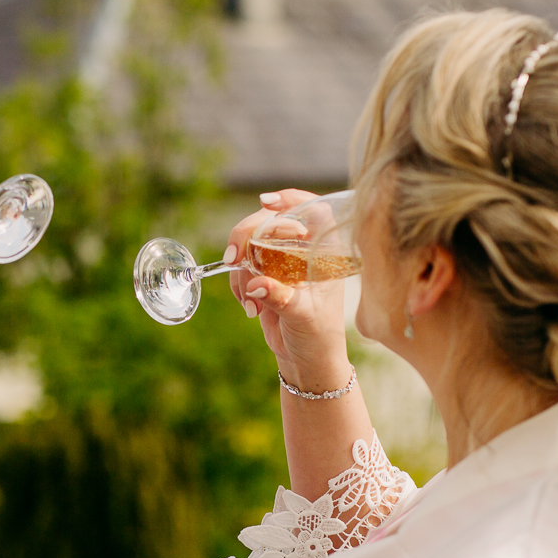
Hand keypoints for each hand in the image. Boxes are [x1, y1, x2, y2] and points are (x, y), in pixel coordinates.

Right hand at [227, 190, 352, 387]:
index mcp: (324, 251)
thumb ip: (281, 298)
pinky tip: (251, 307)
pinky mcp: (264, 274)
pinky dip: (239, 284)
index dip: (290, 199)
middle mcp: (303, 250)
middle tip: (233, 259)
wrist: (306, 358)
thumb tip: (257, 284)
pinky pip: (242, 266)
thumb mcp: (303, 316)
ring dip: (241, 271)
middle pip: (270, 221)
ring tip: (252, 303)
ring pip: (250, 244)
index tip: (266, 203)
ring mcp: (282, 260)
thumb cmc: (318, 336)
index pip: (312, 210)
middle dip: (246, 237)